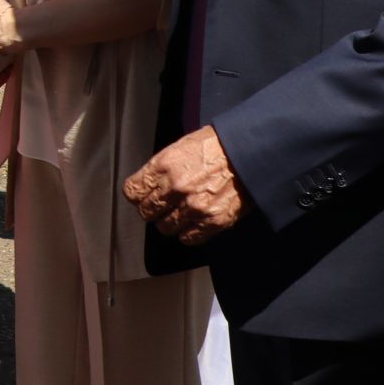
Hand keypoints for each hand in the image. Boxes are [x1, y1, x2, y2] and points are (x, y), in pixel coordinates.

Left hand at [123, 125, 250, 244]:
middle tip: (162, 205)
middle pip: (146, 212)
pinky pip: (188, 238)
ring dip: (169, 222)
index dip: (137, 194)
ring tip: (179, 212)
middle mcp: (176, 188)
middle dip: (151, 209)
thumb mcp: (180, 147)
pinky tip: (192, 222)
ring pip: (164, 228)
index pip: (132, 191)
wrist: (251, 152)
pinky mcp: (213, 221)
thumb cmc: (217, 146)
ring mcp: (194, 207)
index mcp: (164, 165)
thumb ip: (161, 169)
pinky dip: (188, 233)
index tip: (142, 195)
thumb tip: (148, 185)